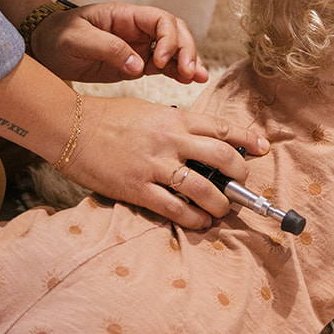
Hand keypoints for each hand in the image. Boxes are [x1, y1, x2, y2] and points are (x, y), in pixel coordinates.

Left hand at [30, 2, 208, 85]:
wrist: (44, 48)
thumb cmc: (57, 36)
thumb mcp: (76, 39)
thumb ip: (107, 48)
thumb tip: (138, 66)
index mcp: (125, 16)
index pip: (160, 19)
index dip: (168, 38)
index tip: (158, 60)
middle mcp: (137, 29)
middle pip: (175, 32)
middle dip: (185, 49)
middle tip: (187, 72)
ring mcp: (139, 46)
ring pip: (174, 49)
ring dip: (188, 61)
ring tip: (198, 78)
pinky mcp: (137, 63)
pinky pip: (164, 65)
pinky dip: (178, 72)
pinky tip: (190, 81)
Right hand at [62, 94, 267, 230]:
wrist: (71, 128)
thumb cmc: (109, 117)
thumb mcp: (149, 111)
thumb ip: (175, 124)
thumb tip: (198, 137)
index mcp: (174, 118)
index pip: (221, 128)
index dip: (247, 140)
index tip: (262, 148)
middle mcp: (170, 141)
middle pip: (221, 158)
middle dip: (239, 174)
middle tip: (241, 184)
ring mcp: (154, 166)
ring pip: (203, 188)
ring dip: (219, 203)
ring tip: (221, 210)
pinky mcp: (138, 189)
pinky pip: (175, 208)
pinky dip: (193, 218)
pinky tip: (199, 222)